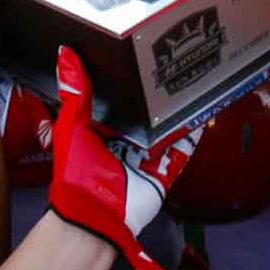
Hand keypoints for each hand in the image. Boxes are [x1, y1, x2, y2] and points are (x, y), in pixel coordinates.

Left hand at [46, 47, 201, 269]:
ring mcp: (148, 156)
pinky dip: (193, 132)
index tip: (142, 54)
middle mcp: (127, 140)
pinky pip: (183, 148)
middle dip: (159, 94)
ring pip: (169, 127)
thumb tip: (65, 52)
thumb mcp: (71, 126)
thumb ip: (74, 92)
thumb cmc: (77, 173)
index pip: (120, 98)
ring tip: (195, 81)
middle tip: (174, 63)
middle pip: (148, 112)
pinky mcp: (166, 169)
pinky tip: (204, 111)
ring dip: (180, 110)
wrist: (95, 217)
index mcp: (103, 128)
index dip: (129, 80)